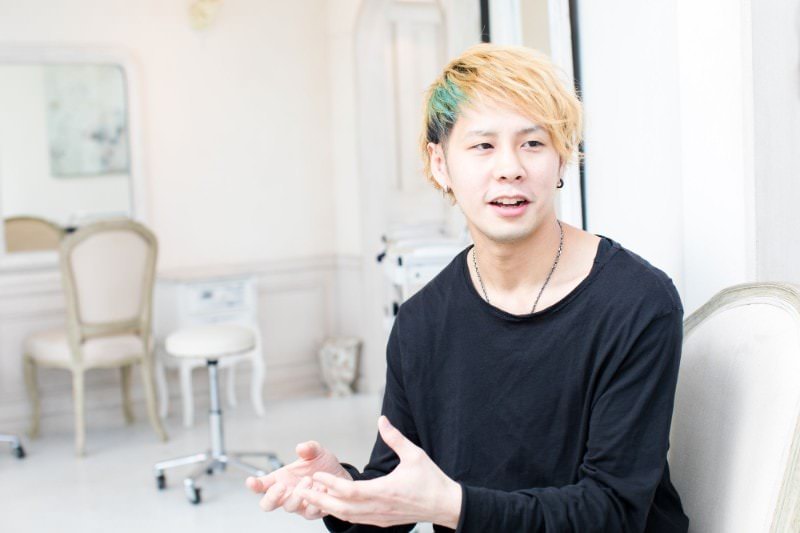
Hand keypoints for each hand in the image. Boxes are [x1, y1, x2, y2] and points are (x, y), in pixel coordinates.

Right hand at [245, 440, 352, 519]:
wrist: (341, 476)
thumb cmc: (323, 465)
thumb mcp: (317, 452)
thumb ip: (309, 448)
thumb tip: (301, 447)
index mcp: (281, 479)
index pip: (261, 486)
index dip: (254, 485)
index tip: (251, 481)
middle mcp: (287, 493)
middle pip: (268, 504)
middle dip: (272, 496)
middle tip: (283, 485)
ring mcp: (298, 504)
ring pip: (289, 507)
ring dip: (298, 495)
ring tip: (309, 480)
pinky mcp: (312, 511)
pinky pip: (310, 512)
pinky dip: (315, 501)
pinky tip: (322, 490)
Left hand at [294, 416, 461, 528]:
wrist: (445, 506)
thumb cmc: (431, 480)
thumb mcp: (415, 455)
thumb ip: (395, 438)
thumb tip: (382, 420)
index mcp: (386, 491)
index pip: (350, 491)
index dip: (330, 484)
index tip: (316, 475)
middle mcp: (380, 508)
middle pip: (341, 508)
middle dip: (319, 500)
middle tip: (302, 490)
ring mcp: (380, 517)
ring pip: (347, 517)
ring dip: (328, 507)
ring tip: (312, 496)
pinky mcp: (382, 521)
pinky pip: (356, 519)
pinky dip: (341, 512)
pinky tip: (332, 503)